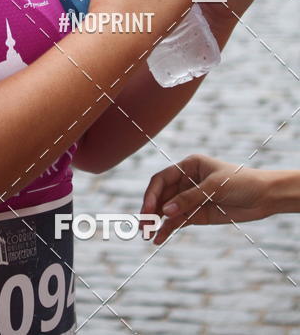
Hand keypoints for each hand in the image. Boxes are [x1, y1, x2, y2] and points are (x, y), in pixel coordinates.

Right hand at [139, 154, 272, 243]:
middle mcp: (186, 181)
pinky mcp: (198, 214)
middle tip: (142, 225)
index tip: (148, 209)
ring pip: (167, 211)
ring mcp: (191, 199)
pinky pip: (178, 222)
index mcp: (188, 166)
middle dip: (150, 210)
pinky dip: (168, 230)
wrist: (264, 197)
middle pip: (161, 196)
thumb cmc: (241, 182)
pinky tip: (159, 239)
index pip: (162, 179)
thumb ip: (189, 199)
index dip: (152, 194)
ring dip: (157, 222)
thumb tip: (165, 211)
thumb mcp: (214, 187)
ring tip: (147, 235)